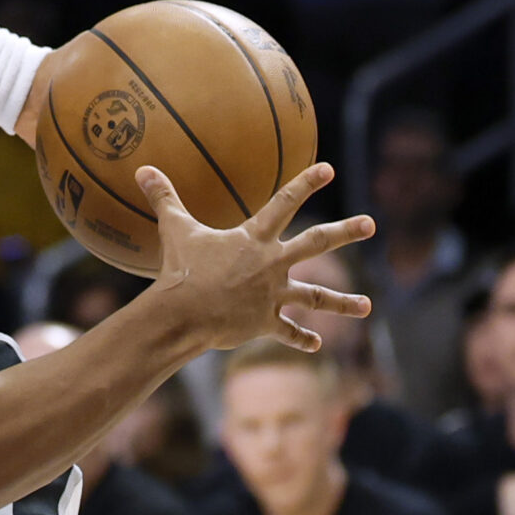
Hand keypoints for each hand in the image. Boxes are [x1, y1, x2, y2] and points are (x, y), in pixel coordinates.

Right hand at [137, 161, 373, 354]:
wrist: (183, 314)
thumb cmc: (179, 270)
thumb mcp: (174, 230)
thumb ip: (164, 198)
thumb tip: (143, 169)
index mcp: (254, 239)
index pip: (285, 202)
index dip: (306, 183)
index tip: (328, 169)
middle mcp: (271, 264)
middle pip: (316, 243)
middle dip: (346, 232)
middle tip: (371, 224)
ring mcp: (271, 294)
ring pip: (315, 297)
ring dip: (343, 303)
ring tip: (367, 307)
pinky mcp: (264, 322)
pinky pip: (287, 331)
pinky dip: (301, 339)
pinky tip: (316, 345)